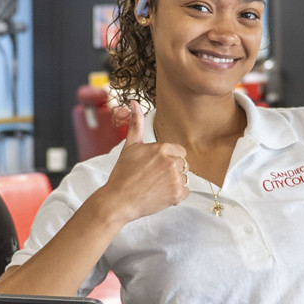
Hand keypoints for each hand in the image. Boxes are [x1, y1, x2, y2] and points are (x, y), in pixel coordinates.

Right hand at [93, 105, 190, 224]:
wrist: (118, 200)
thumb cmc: (122, 174)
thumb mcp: (130, 146)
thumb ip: (136, 124)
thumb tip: (134, 102)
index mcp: (162, 147)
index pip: (179, 151)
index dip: (168, 159)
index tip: (155, 166)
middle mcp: (171, 161)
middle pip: (183, 164)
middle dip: (171, 170)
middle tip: (153, 178)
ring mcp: (175, 178)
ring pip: (184, 178)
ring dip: (173, 183)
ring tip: (155, 186)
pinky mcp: (177, 194)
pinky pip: (185, 192)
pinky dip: (175, 195)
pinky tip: (160, 194)